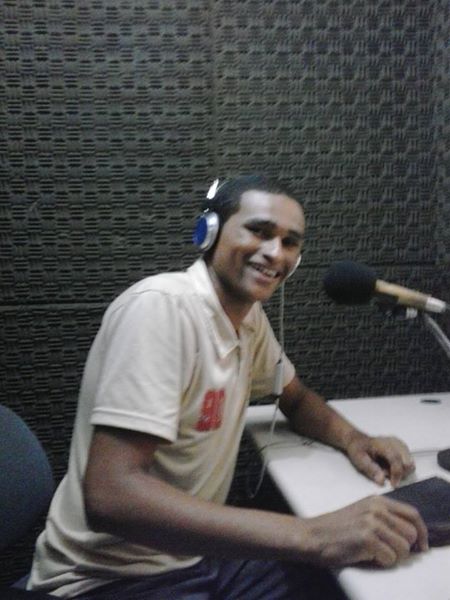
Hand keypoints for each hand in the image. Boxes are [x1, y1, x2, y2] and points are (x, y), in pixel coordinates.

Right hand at [304, 495, 428, 567]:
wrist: (314, 534)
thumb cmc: (338, 527)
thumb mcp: (363, 512)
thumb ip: (385, 516)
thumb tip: (412, 534)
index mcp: (378, 501)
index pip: (412, 514)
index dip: (422, 532)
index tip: (421, 545)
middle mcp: (377, 509)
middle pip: (411, 533)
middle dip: (405, 548)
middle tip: (390, 552)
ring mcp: (372, 523)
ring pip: (404, 548)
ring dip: (393, 557)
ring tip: (376, 553)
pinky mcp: (367, 539)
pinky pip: (390, 558)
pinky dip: (382, 562)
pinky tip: (367, 556)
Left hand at [345, 432, 414, 486]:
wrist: (358, 441)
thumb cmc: (358, 449)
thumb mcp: (359, 460)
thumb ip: (370, 470)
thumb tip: (381, 481)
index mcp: (383, 444)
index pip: (396, 459)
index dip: (396, 473)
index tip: (393, 484)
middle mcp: (394, 442)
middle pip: (408, 462)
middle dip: (400, 473)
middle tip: (386, 474)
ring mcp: (400, 444)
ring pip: (410, 463)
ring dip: (401, 471)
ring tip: (387, 469)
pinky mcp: (402, 448)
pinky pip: (408, 462)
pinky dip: (402, 468)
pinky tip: (390, 466)